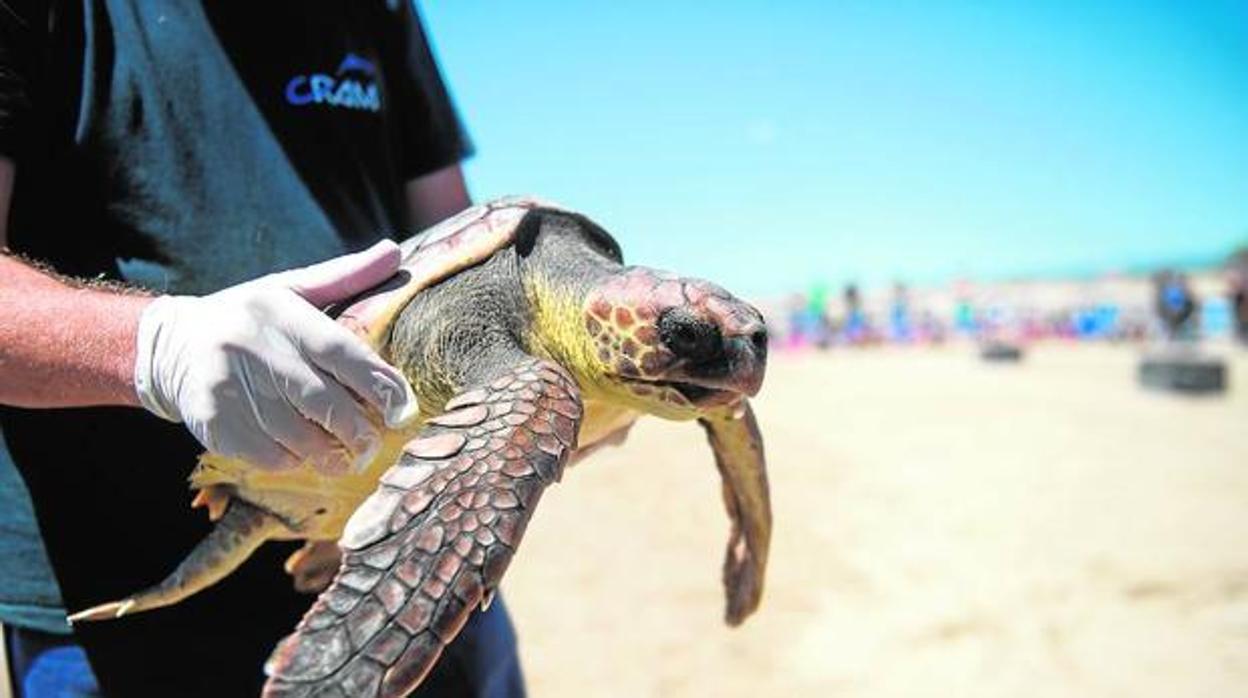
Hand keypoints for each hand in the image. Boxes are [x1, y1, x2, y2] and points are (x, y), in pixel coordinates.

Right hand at [133, 241, 418, 474]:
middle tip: (373, 446)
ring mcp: (229, 385)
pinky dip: (292, 461)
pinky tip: (298, 454)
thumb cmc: (249, 318)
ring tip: (344, 457)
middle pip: (323, 402)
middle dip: (358, 431)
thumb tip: (395, 253)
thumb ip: (345, 276)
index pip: (341, 352)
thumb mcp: (291, 288)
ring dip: (328, 453)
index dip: (378, 384)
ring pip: (297, 436)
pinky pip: (268, 454)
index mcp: (281, 313)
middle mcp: (254, 347)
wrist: (170, 344)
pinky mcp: (212, 420)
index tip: (403, 409)